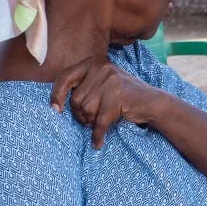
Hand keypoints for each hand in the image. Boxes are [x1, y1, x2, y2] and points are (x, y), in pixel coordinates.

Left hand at [50, 58, 167, 148]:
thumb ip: (82, 86)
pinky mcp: (119, 97)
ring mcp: (111, 81)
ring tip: (99, 124)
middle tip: (90, 120)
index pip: (65, 77)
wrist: (152, 103)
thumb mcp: (101, 83)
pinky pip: (100, 121)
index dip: (56, 95)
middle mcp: (102, 68)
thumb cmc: (122, 96)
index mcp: (94, 62)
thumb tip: (54, 102)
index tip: (55, 110)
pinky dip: (98, 135)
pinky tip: (97, 143)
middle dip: (81, 115)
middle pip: (76, 99)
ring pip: (87, 110)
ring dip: (91, 122)